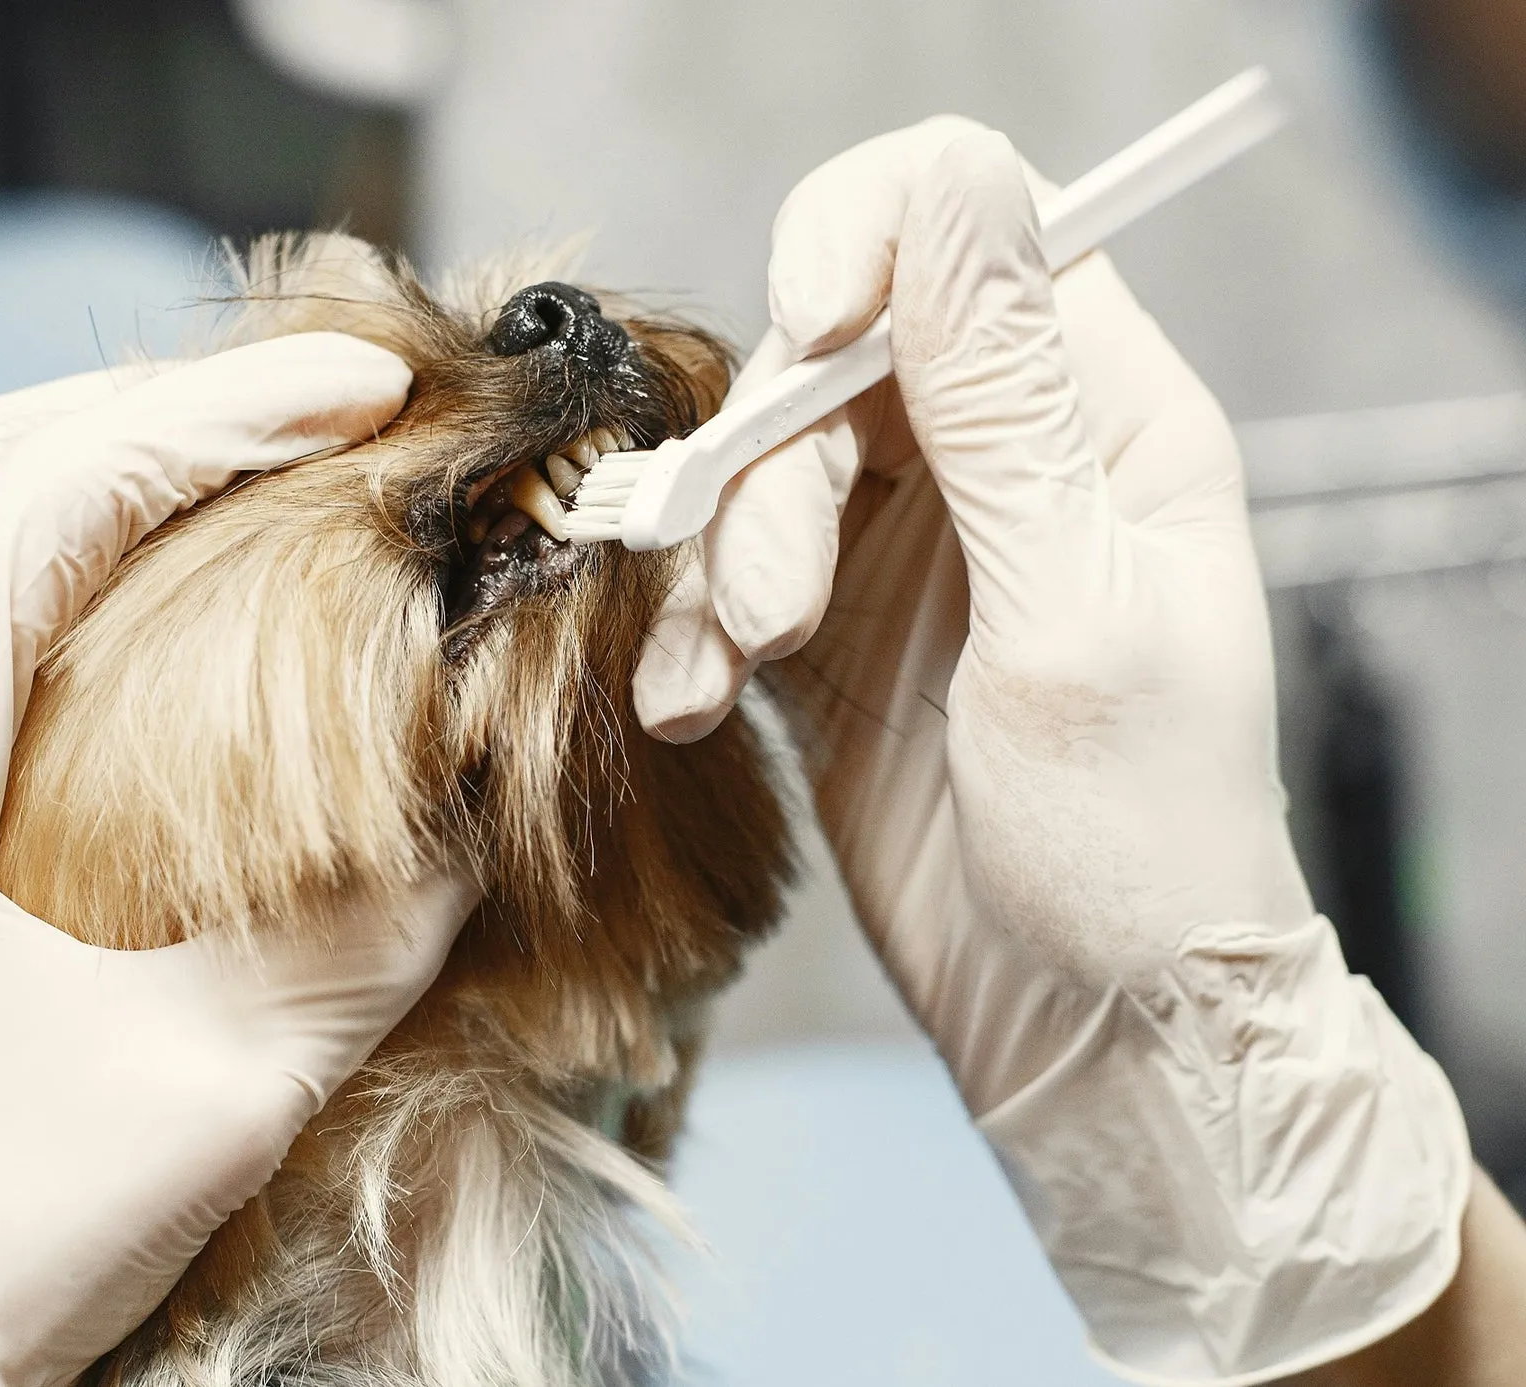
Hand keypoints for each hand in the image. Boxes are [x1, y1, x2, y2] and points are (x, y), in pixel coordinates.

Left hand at [0, 337, 479, 1386]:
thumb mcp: (203, 1102)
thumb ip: (366, 942)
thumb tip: (482, 813)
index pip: (41, 504)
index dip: (217, 415)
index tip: (364, 389)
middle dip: (145, 408)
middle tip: (315, 407)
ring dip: (94, 480)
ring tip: (258, 475)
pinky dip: (56, 580)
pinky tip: (165, 618)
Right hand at [637, 120, 1469, 1382]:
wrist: (1087, 1022)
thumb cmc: (1138, 836)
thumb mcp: (1078, 609)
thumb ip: (1001, 403)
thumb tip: (946, 188)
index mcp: (1104, 416)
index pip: (977, 227)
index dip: (873, 236)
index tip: (809, 325)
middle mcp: (999, 457)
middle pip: (834, 350)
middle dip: (774, 462)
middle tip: (782, 609)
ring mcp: (904, 544)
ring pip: (759, 464)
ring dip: (725, 562)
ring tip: (743, 674)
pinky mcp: (826, 634)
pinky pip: (721, 579)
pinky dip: (691, 633)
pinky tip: (696, 711)